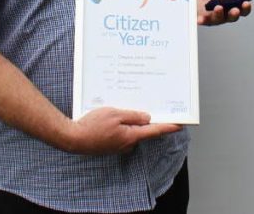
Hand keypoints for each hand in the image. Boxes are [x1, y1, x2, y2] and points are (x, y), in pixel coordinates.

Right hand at [63, 107, 181, 154]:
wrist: (72, 138)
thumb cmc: (92, 126)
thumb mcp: (114, 114)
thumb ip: (132, 116)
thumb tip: (147, 117)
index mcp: (131, 136)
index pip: (155, 130)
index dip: (168, 126)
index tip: (180, 124)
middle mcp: (127, 143)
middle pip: (143, 130)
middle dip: (146, 120)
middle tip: (150, 107)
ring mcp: (118, 146)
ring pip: (130, 131)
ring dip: (130, 121)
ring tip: (123, 109)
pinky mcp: (110, 145)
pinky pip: (121, 133)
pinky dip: (121, 125)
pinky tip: (113, 117)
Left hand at [197, 0, 253, 25]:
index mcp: (234, 7)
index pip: (244, 10)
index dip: (246, 8)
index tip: (246, 3)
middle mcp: (226, 15)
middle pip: (233, 17)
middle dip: (235, 14)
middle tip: (235, 10)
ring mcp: (215, 18)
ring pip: (219, 19)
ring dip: (220, 14)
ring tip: (218, 7)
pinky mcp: (204, 19)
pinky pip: (203, 21)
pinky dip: (202, 20)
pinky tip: (200, 19)